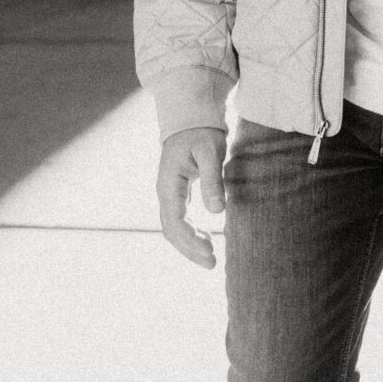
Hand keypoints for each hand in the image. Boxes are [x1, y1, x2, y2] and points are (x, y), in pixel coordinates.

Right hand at [157, 125, 226, 266]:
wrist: (192, 117)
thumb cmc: (202, 133)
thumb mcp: (210, 152)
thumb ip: (213, 180)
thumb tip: (217, 212)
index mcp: (169, 185)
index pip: (175, 222)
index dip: (190, 242)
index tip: (210, 254)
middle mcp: (165, 193)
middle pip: (172, 230)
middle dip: (190, 250)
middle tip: (212, 264)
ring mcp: (170, 194)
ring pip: (174, 228)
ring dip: (189, 245)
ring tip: (210, 257)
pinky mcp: (178, 193)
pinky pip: (180, 220)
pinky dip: (191, 233)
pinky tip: (206, 239)